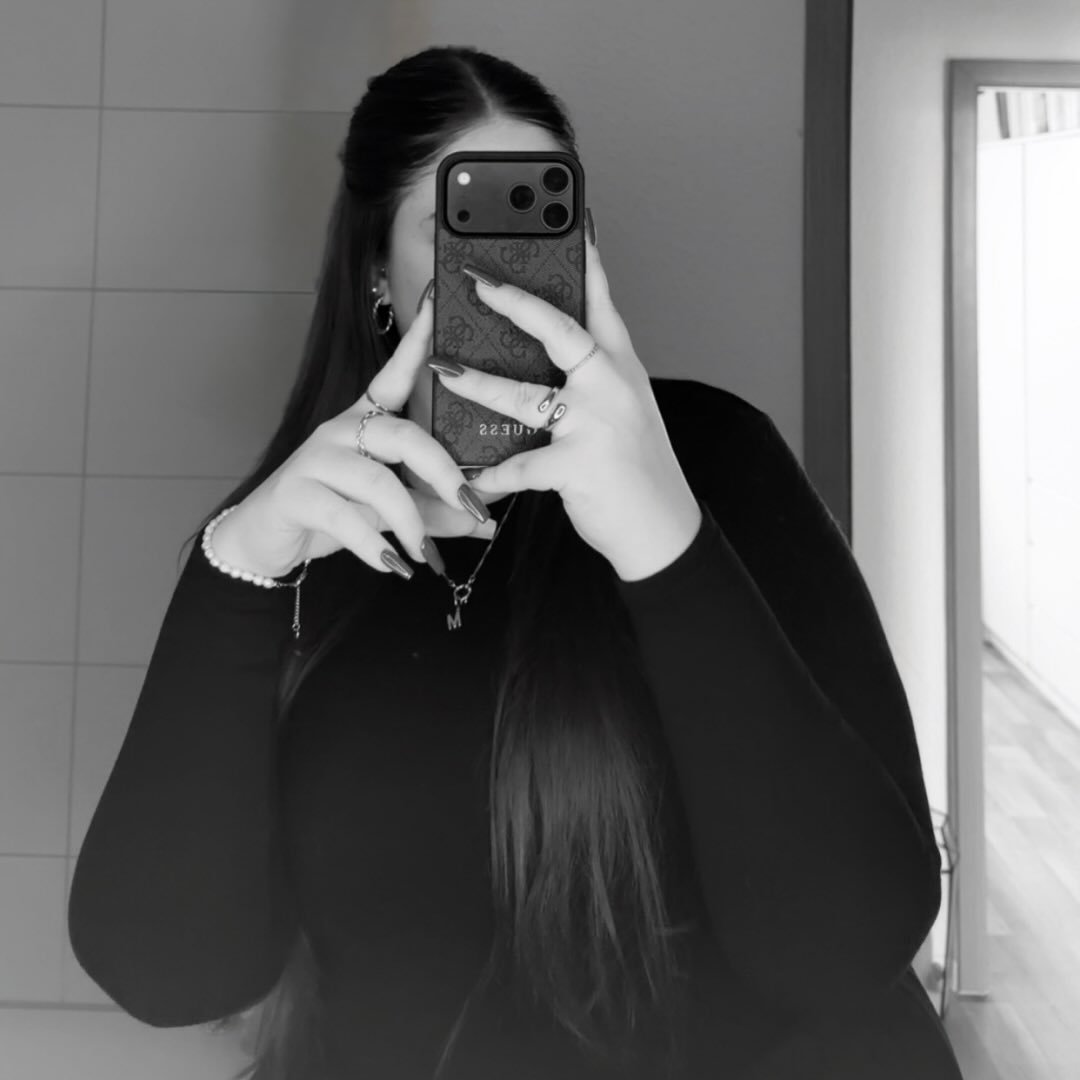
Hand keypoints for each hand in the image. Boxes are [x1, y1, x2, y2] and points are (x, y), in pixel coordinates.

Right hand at [212, 281, 495, 581]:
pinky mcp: (297, 492)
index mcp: (366, 422)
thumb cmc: (336, 513)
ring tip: (425, 554)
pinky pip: (344, 516)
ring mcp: (316, 459)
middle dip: (444, 473)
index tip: (439, 303)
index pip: (394, 376)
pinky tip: (394, 566)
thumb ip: (437, 513)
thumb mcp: (392, 512)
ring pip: (377, 481)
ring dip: (410, 521)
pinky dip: (375, 546)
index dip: (417, 342)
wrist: (269, 539)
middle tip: (473, 507)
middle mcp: (342, 430)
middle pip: (403, 435)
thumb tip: (485, 524)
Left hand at [430, 234, 702, 580]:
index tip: (572, 221)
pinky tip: (472, 474)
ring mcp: (596, 424)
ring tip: (444, 369)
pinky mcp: (580, 465)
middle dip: (515, 303)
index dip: (587, 261)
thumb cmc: (638, 467)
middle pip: (561, 331)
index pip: (602, 303)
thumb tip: (548, 357)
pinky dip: (494, 473)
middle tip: (477, 281)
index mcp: (621, 368)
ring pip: (526, 395)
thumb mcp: (625, 410)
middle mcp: (611, 387)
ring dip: (479, 383)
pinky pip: (523, 464)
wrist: (662, 527)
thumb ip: (593, 379)